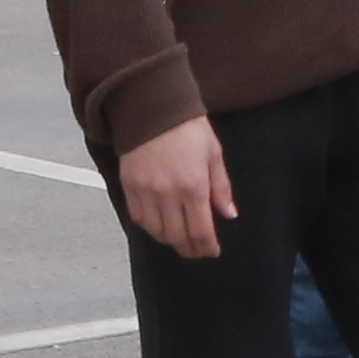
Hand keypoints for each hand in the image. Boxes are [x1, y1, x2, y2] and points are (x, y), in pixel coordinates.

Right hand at [116, 116, 236, 261]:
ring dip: (170, 240)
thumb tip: (229, 214)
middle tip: (197, 250)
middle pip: (178, 236)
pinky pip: (138, 218)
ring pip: (157, 231)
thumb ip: (221, 187)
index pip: (201, 230)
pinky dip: (150, 227)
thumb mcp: (213, 153)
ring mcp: (146, 191)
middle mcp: (168, 192)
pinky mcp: (129, 186)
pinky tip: (159, 225)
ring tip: (179, 239)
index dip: (207, 247)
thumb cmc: (186, 126)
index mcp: (193, 185)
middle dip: (190, 248)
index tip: (211, 251)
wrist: (152, 106)